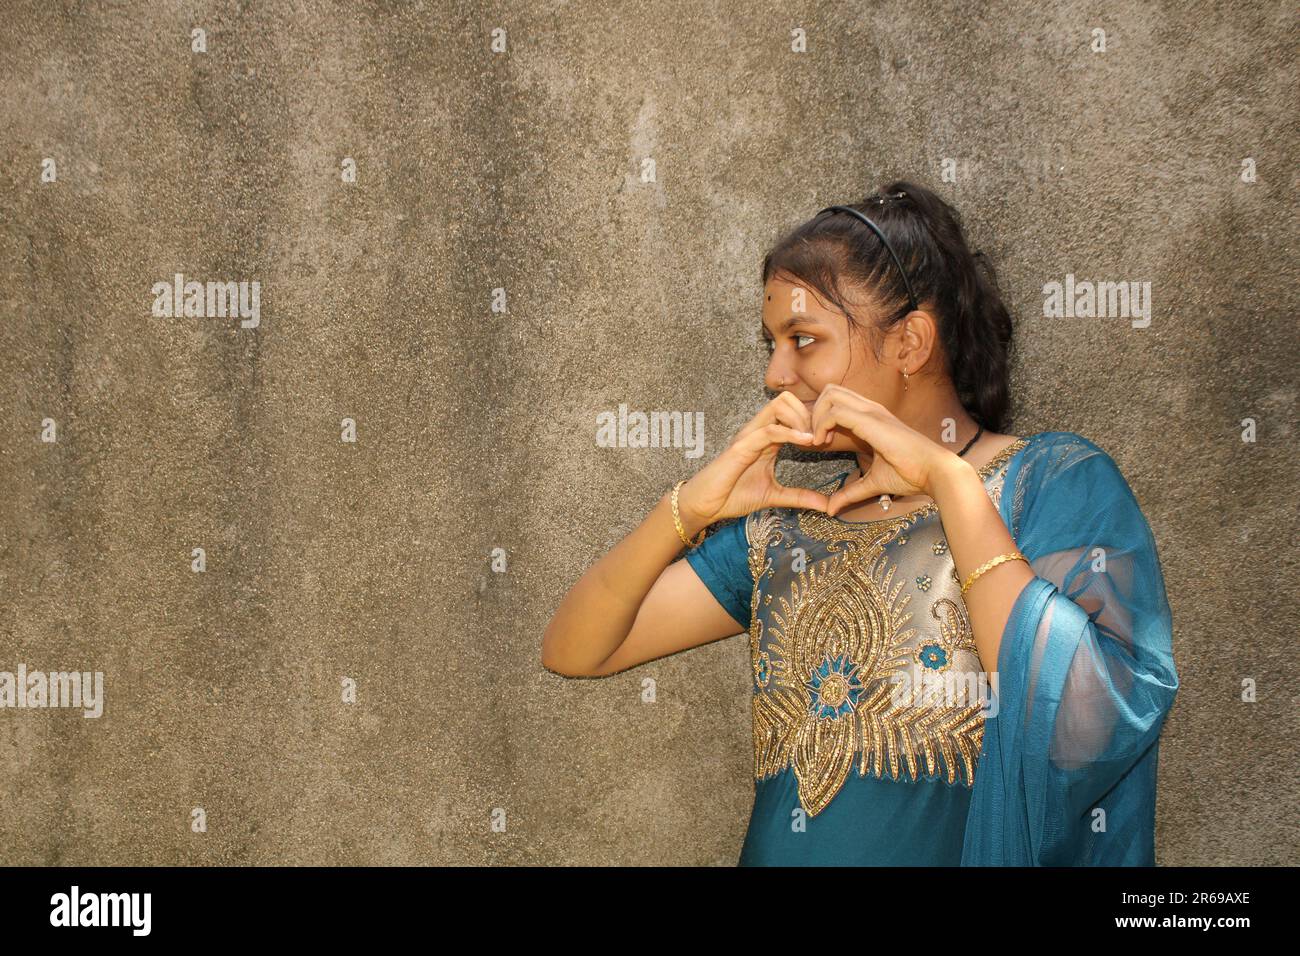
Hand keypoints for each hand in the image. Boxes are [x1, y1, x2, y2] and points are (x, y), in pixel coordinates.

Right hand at [677, 392, 830, 531]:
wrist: (704, 505)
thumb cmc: (733, 496)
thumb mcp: (774, 496)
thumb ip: (800, 497)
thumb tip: (827, 506)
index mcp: (767, 438)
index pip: (792, 411)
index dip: (813, 421)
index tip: (827, 441)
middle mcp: (758, 431)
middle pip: (787, 399)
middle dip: (809, 413)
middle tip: (821, 437)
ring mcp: (749, 436)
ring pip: (778, 406)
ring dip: (801, 419)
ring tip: (813, 440)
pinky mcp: (741, 447)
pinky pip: (769, 430)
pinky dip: (790, 433)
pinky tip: (805, 443)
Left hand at [808, 384, 961, 516]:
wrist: (934, 471)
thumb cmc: (911, 474)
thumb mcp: (872, 483)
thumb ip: (850, 493)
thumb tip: (831, 510)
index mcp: (871, 417)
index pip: (837, 401)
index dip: (821, 418)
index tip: (819, 443)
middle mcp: (870, 408)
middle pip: (829, 391)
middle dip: (814, 412)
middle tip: (814, 439)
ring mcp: (871, 411)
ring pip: (829, 395)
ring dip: (816, 416)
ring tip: (818, 441)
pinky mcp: (871, 420)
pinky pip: (835, 412)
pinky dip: (821, 425)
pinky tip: (824, 444)